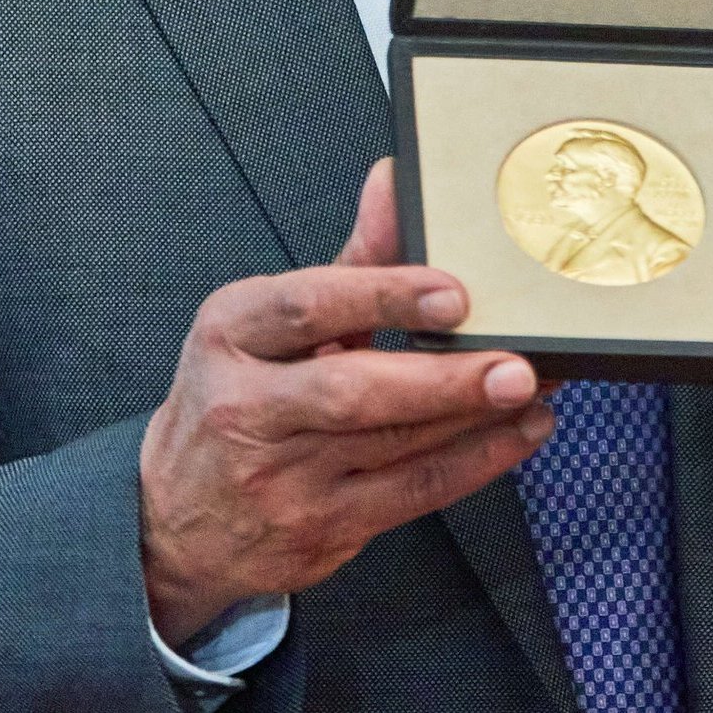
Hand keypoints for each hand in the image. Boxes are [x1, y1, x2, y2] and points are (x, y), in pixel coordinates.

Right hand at [137, 160, 550, 646]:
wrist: (177, 517)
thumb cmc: (238, 398)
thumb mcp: (270, 322)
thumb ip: (349, 261)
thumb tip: (396, 182)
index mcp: (231, 333)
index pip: (307, 307)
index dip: (384, 295)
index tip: (455, 290)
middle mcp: (246, 407)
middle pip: (354, 391)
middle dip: (444, 378)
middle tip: (515, 363)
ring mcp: (281, 478)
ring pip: (394, 447)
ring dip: (477, 418)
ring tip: (535, 387)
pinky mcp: (319, 530)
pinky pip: (412, 495)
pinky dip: (475, 463)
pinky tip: (517, 433)